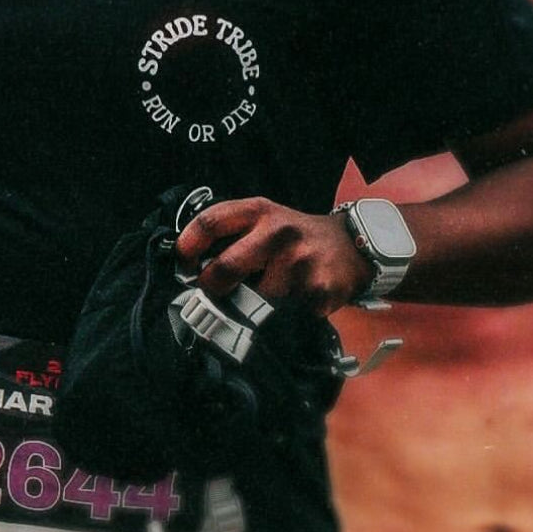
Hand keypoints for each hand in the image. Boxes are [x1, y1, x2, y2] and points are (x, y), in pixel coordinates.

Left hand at [175, 197, 372, 313]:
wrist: (350, 246)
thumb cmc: (294, 236)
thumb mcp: (264, 219)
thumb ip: (231, 234)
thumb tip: (190, 268)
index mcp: (259, 211)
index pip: (210, 222)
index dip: (187, 246)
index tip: (182, 265)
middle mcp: (277, 233)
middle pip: (225, 268)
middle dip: (211, 287)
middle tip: (211, 294)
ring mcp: (299, 263)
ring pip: (253, 302)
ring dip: (250, 308)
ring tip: (261, 299)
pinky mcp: (318, 292)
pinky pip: (283, 318)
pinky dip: (280, 320)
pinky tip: (289, 306)